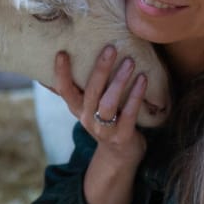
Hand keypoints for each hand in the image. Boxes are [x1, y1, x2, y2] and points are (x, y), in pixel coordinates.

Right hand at [54, 46, 147, 166]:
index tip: (62, 53)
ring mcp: (104, 130)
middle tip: (110, 48)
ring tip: (130, 62)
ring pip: (108, 103)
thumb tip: (67, 57)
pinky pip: (129, 114)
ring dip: (119, 81)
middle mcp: (87, 119)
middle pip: (91, 92)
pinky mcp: (122, 136)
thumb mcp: (89, 107)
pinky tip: (143, 79)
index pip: (64, 90)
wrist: (119, 156)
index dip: (61, 73)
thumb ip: (80, 87)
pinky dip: (136, 96)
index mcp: (78, 108)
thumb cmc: (105, 121)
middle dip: (100, 70)